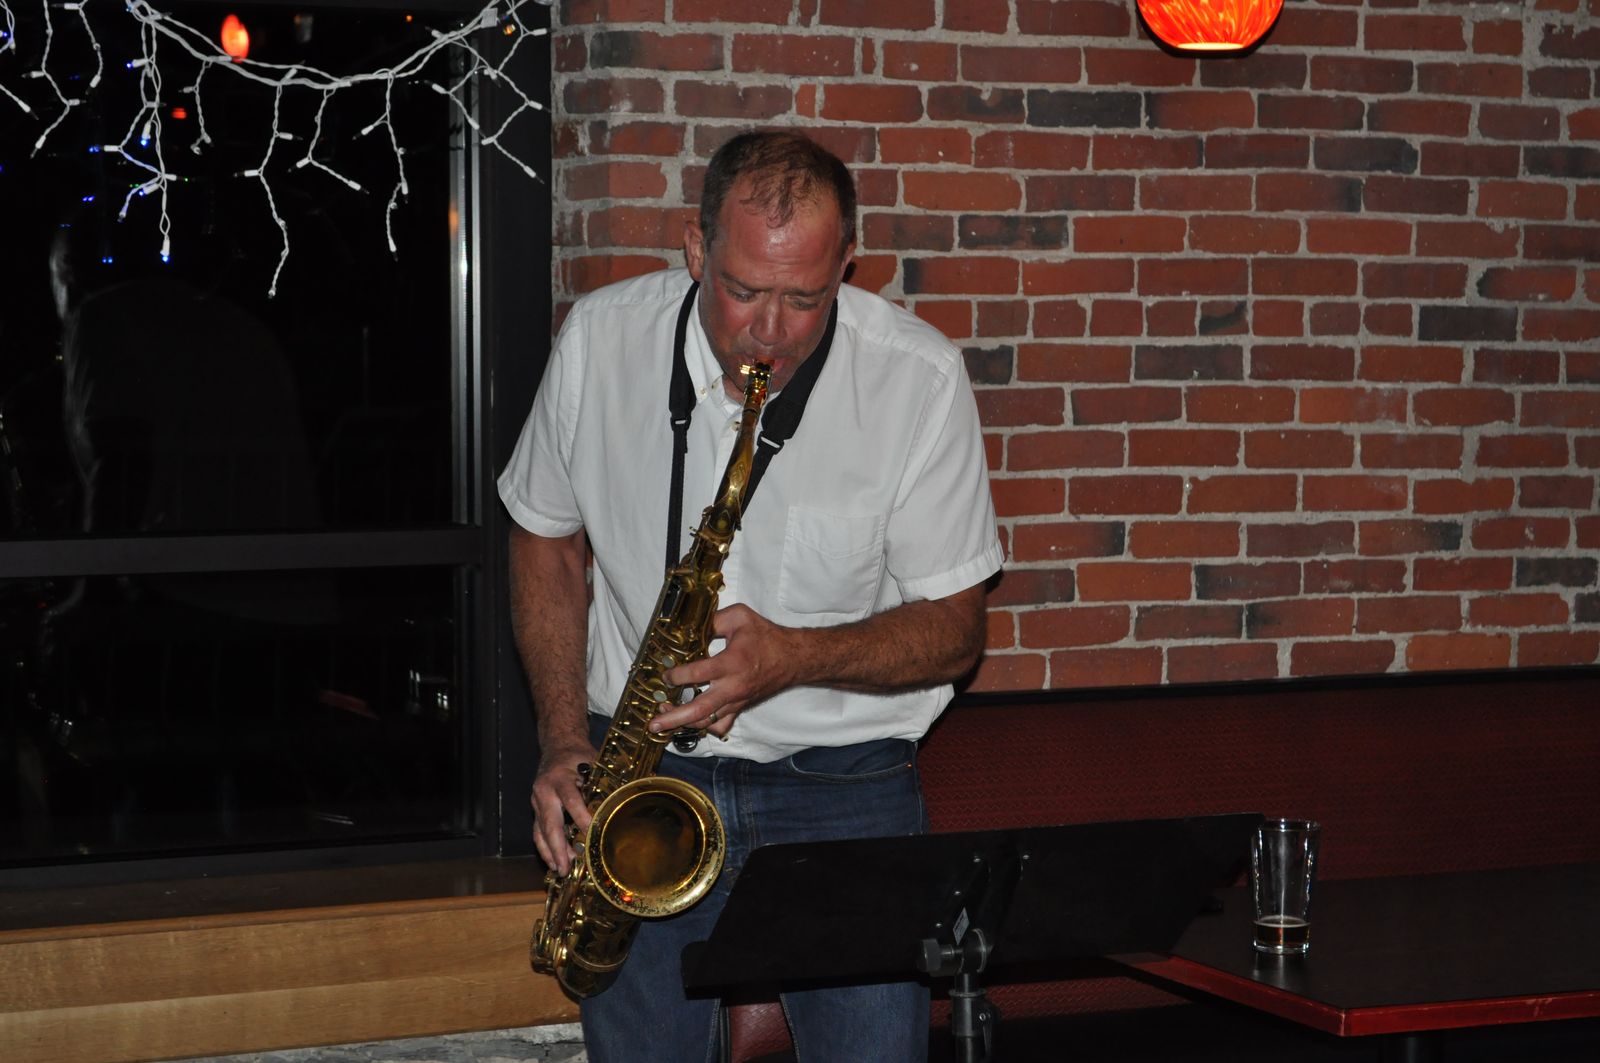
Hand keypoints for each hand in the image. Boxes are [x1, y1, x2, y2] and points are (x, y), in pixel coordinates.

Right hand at [530, 739, 597, 874]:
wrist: (558, 744)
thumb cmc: (578, 754)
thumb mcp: (592, 761)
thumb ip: (603, 782)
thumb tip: (624, 801)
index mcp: (559, 778)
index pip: (571, 801)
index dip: (582, 819)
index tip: (592, 836)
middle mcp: (544, 791)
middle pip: (550, 823)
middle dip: (558, 848)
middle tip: (566, 867)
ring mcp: (537, 800)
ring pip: (540, 831)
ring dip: (550, 852)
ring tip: (560, 870)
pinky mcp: (536, 808)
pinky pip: (538, 831)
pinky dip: (545, 847)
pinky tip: (553, 860)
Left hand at [650, 604, 801, 738]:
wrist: (793, 658)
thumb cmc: (767, 637)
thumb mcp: (740, 617)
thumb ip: (713, 621)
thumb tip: (689, 626)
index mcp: (732, 662)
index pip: (698, 673)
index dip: (677, 676)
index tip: (666, 675)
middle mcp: (733, 687)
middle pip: (699, 710)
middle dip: (673, 718)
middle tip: (653, 722)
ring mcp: (736, 701)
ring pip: (707, 721)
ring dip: (683, 723)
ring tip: (664, 719)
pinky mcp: (740, 708)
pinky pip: (721, 726)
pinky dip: (704, 727)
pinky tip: (691, 721)